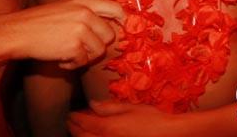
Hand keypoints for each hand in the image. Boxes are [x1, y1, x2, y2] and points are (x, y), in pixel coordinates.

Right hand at [4, 0, 124, 68]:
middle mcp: (85, 13)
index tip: (121, 29)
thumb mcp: (66, 7)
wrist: (16, 32)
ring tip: (69, 53)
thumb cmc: (40, 22)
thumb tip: (112, 24)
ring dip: (85, 56)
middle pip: (110, 35)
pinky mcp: (74, 47)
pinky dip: (73, 65)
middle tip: (83, 47)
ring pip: (99, 50)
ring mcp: (80, 29)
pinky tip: (61, 60)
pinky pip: (84, 61)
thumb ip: (88, 11)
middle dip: (98, 45)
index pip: (116, 8)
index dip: (122, 20)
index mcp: (84, 1)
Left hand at [68, 100, 185, 136]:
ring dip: (80, 136)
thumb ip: (110, 107)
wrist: (166, 134)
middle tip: (71, 121)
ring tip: (79, 131)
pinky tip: (94, 136)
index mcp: (107, 126)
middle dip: (74, 128)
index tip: (71, 113)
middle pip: (82, 136)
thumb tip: (92, 104)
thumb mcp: (131, 108)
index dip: (75, 117)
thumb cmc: (151, 119)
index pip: (84, 122)